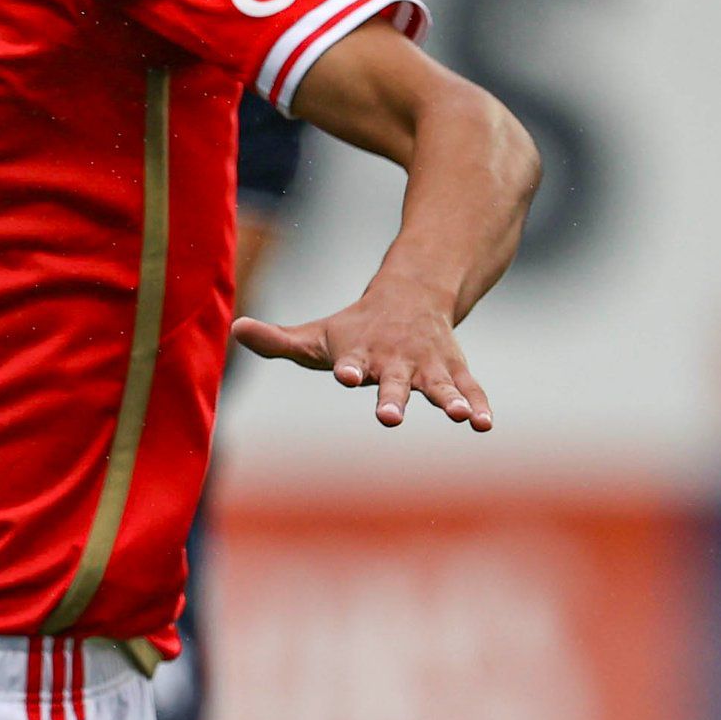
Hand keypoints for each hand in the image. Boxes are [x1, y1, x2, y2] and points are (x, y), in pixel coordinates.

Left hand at [232, 270, 492, 429]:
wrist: (410, 295)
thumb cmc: (352, 329)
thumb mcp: (314, 336)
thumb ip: (277, 340)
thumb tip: (235, 329)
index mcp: (360, 352)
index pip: (351, 362)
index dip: (348, 368)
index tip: (346, 375)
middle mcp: (395, 360)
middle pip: (393, 381)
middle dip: (392, 398)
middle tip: (390, 417)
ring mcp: (426, 365)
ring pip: (439, 385)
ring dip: (449, 401)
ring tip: (462, 418)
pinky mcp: (452, 370)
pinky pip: (469, 388)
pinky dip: (479, 404)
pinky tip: (486, 425)